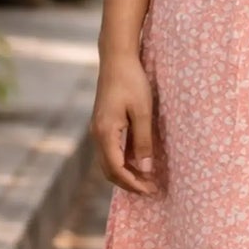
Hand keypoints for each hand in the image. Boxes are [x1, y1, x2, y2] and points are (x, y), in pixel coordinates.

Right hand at [90, 49, 160, 195]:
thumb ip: (143, 141)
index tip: (151, 190)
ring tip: (146, 179)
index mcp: (105, 133)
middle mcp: (97, 134)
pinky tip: (138, 161)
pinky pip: (110, 150)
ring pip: (109, 161)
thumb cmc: (132, 81)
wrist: (116, 58)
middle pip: (109, 170)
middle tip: (151, 190)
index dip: (134, 183)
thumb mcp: (143, 112)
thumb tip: (146, 169)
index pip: (117, 169)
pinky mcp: (103, 124)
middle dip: (129, 183)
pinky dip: (123, 161)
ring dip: (126, 174)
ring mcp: (98, 129)